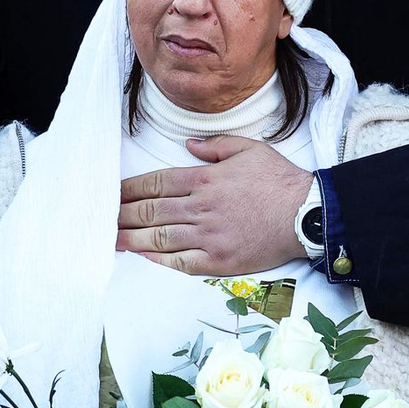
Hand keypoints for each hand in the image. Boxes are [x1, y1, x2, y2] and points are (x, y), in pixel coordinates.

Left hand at [116, 136, 310, 274]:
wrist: (307, 214)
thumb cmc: (280, 181)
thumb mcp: (249, 149)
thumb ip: (215, 146)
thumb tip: (189, 145)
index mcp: (205, 179)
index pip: (156, 183)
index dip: (130, 189)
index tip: (112, 193)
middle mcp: (201, 207)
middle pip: (150, 211)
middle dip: (121, 214)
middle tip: (101, 218)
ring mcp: (208, 236)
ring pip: (158, 238)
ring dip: (130, 238)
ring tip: (110, 240)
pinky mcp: (219, 260)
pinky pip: (180, 262)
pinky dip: (158, 259)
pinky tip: (143, 255)